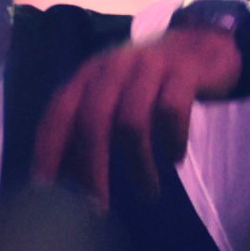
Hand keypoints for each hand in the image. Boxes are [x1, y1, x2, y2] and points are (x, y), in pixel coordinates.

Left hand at [31, 25, 243, 202]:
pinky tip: (175, 158)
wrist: (203, 43)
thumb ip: (92, 123)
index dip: (49, 149)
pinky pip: (172, 110)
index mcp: (88, 75)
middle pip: (93, 120)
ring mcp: (149, 67)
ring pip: (132, 120)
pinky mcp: (184, 72)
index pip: (59, 113)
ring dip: (139, 163)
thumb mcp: (115, 94)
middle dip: (92, 167)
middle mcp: (113, 67)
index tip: (46, 189)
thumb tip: (68, 178)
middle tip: (99, 207)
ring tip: (148, 192)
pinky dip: (172, 140)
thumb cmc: (151, 81)